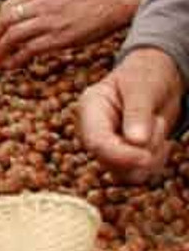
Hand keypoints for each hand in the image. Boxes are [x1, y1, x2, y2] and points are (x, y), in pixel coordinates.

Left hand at [0, 0, 144, 67]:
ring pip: (13, 36)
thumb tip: (21, 12)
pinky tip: (11, 65)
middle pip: (4, 21)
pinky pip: (29, 50)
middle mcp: (40, 4)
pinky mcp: (60, 38)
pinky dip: (15, 59)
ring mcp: (49, 21)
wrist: (115, 0)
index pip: (6, 7)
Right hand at [78, 48, 183, 183]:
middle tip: (159, 123)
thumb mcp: (142, 87)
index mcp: (90, 109)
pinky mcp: (122, 157)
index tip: (146, 157)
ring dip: (152, 157)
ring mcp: (107, 146)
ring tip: (158, 127)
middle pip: (110, 162)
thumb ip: (138, 112)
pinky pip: (138, 174)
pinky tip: (160, 141)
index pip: (96, 142)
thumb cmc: (145, 76)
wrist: (156, 80)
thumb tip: (136, 141)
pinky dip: (156, 162)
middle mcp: (93, 131)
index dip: (120, 155)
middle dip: (142, 151)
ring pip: (126, 173)